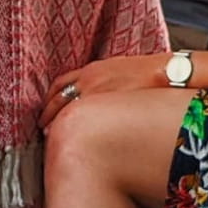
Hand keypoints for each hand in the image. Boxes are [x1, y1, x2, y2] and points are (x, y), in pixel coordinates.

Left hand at [39, 54, 162, 128]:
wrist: (165, 73)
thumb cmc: (146, 73)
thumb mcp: (118, 69)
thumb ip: (104, 79)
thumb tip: (99, 92)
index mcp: (92, 70)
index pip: (60, 83)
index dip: (50, 97)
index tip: (46, 109)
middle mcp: (89, 80)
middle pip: (58, 98)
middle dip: (47, 113)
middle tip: (42, 126)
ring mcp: (96, 94)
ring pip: (65, 109)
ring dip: (55, 123)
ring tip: (49, 136)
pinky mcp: (106, 106)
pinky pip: (81, 119)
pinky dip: (71, 128)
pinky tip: (68, 138)